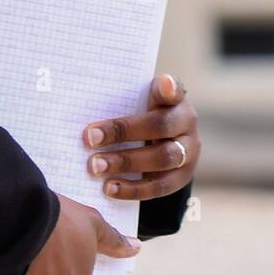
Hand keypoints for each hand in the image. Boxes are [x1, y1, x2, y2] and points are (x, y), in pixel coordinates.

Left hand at [83, 72, 199, 200]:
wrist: (162, 142)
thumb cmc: (141, 114)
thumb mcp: (138, 100)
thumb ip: (123, 98)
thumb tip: (85, 100)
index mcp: (175, 99)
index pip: (175, 89)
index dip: (170, 87)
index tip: (163, 85)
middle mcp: (186, 123)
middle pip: (161, 125)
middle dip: (123, 131)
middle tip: (90, 138)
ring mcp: (188, 152)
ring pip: (163, 158)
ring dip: (126, 162)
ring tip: (96, 166)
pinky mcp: (182, 178)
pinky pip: (160, 187)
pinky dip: (133, 189)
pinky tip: (109, 187)